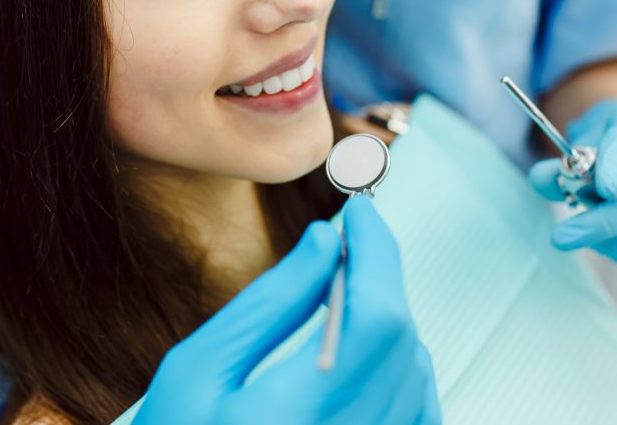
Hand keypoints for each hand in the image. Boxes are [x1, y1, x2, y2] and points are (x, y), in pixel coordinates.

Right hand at [136, 196, 440, 423]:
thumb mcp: (197, 372)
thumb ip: (268, 305)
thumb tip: (324, 243)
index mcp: (300, 417)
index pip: (376, 317)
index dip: (377, 252)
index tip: (361, 212)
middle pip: (402, 341)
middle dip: (378, 280)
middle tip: (342, 249)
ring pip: (418, 374)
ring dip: (390, 324)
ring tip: (338, 304)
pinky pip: (419, 413)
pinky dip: (402, 371)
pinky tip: (358, 357)